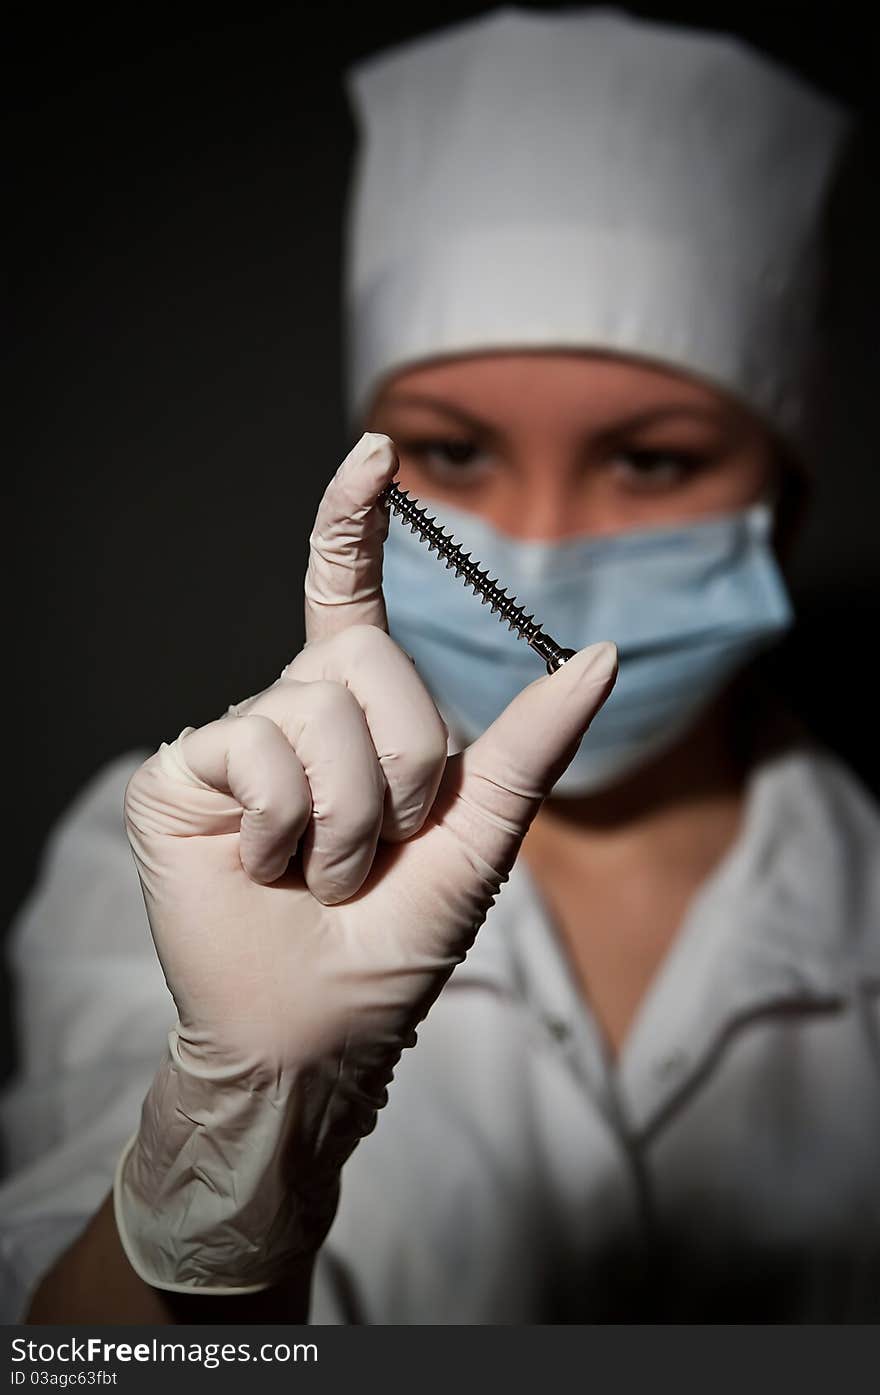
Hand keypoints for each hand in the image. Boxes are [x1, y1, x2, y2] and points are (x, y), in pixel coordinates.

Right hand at [117, 432, 616, 1292]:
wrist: (314, 1031)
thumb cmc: (393, 944)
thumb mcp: (480, 840)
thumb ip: (531, 746)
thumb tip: (602, 653)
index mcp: (357, 716)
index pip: (348, 595)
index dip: (355, 523)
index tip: (375, 450)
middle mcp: (291, 711)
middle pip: (361, 660)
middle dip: (400, 769)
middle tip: (378, 849)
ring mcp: (231, 741)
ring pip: (312, 716)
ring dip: (346, 820)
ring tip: (323, 874)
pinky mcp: (179, 776)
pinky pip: (251, 755)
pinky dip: (282, 829)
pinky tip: (266, 869)